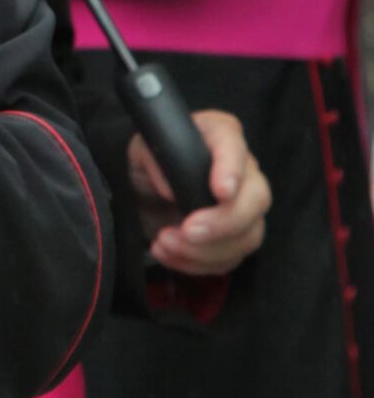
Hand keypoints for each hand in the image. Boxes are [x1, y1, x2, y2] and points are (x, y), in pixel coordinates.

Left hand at [130, 108, 268, 276]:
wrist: (148, 190)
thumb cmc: (151, 160)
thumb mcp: (142, 149)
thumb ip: (153, 159)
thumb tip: (170, 187)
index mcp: (220, 134)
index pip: (234, 145)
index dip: (231, 169)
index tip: (221, 192)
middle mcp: (244, 170)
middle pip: (256, 198)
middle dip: (223, 221)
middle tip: (187, 230)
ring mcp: (245, 207)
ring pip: (248, 235)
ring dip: (206, 249)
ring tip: (164, 243)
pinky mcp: (236, 238)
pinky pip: (230, 258)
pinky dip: (198, 263)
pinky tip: (169, 254)